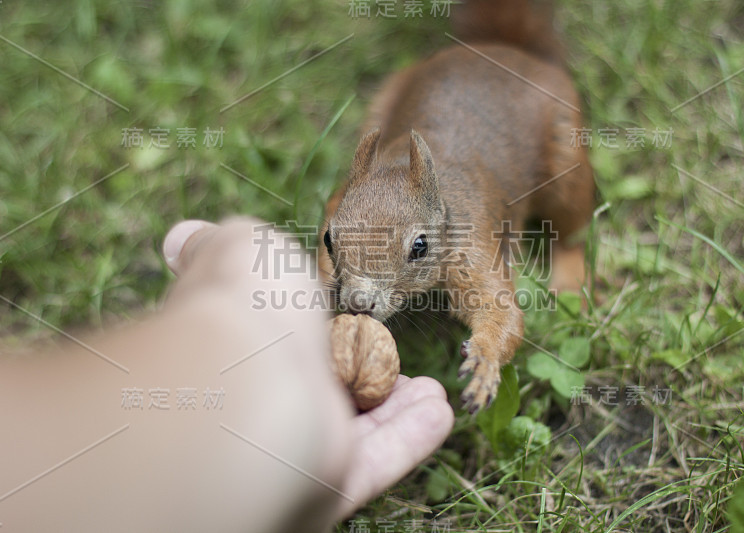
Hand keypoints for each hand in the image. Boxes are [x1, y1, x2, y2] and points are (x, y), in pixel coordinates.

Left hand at [164, 219, 453, 522]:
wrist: (251, 383)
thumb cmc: (247, 305)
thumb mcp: (242, 248)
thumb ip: (225, 242)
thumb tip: (182, 237)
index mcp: (240, 339)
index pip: (275, 331)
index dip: (307, 319)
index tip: (342, 310)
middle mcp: (261, 394)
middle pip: (320, 383)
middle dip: (361, 367)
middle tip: (392, 352)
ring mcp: (292, 442)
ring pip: (354, 428)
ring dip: (396, 406)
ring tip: (428, 387)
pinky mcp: (325, 481)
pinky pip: (376, 460)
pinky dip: (409, 436)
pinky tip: (438, 409)